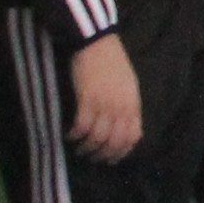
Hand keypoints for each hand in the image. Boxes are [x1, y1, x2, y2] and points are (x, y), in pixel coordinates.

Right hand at [65, 33, 141, 162]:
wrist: (97, 44)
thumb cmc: (113, 63)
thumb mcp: (129, 86)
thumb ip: (129, 106)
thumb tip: (127, 126)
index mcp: (134, 105)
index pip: (132, 137)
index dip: (121, 151)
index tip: (111, 158)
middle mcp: (121, 108)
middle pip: (114, 141)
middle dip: (103, 154)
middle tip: (92, 158)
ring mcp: (105, 104)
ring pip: (97, 137)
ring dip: (87, 147)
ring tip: (79, 148)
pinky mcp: (87, 99)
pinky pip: (82, 126)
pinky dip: (74, 135)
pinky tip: (69, 135)